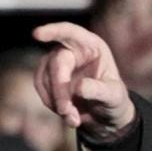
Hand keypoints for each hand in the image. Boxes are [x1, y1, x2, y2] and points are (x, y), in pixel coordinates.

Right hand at [31, 22, 135, 139]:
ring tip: (73, 119)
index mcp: (92, 47)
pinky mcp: (48, 76)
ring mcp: (57, 62)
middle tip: (66, 111)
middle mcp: (73, 50)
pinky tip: (67, 115)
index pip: (70, 32)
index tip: (37, 34)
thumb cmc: (114, 100)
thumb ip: (99, 90)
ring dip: (56, 101)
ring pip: (45, 77)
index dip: (54, 31)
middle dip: (59, 89)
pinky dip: (51, 103)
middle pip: (57, 63)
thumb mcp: (114, 96)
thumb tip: (78, 87)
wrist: (105, 115)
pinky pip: (40, 87)